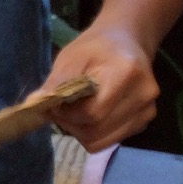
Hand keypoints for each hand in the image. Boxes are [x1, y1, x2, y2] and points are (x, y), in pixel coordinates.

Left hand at [44, 25, 158, 153]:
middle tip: (61, 109)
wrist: (126, 42)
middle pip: (97, 131)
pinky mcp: (145, 120)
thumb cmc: (95, 47)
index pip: (92, 113)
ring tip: (75, 110)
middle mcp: (143, 95)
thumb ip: (56, 83)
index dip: (67, 114)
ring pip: (103, 141)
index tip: (55, 104)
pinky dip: (95, 133)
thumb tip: (35, 104)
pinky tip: (91, 113)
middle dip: (72, 125)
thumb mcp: (70, 57)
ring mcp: (148, 110)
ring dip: (82, 132)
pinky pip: (111, 140)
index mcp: (126, 73)